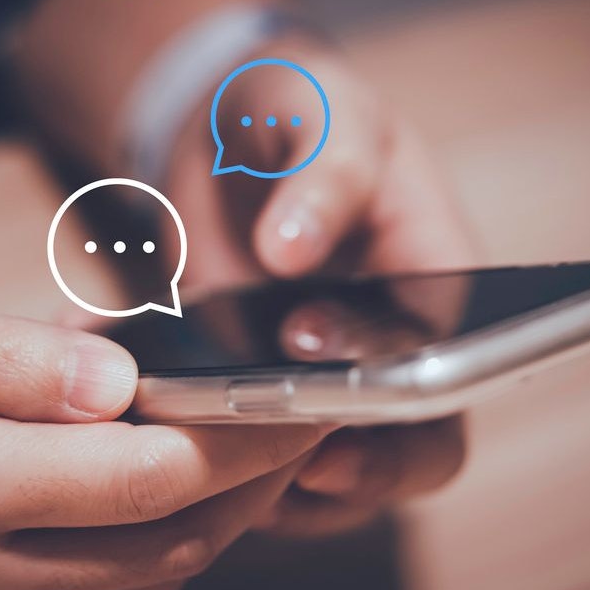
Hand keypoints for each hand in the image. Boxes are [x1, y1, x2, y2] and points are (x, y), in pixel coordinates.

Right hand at [0, 270, 326, 589]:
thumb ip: (3, 361)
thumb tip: (124, 380)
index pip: (142, 479)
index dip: (241, 442)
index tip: (305, 396)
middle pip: (157, 547)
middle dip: (251, 489)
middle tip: (306, 420)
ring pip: (133, 584)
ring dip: (212, 525)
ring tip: (261, 452)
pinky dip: (153, 548)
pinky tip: (174, 493)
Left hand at [165, 38, 476, 535]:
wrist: (227, 134)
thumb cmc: (298, 110)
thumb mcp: (324, 108)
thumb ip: (325, 170)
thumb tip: (292, 249)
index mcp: (439, 282)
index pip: (446, 372)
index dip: (395, 393)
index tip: (303, 352)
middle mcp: (396, 349)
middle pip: (409, 454)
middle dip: (345, 473)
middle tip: (261, 459)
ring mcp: (332, 382)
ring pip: (330, 480)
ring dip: (265, 481)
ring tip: (191, 448)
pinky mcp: (264, 398)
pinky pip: (252, 462)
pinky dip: (204, 456)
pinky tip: (144, 420)